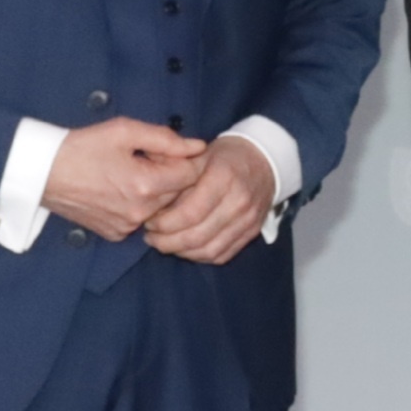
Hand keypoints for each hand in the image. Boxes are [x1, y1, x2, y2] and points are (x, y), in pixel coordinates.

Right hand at [42, 117, 204, 240]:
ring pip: (161, 208)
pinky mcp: (114, 234)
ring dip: (154, 191)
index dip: (183, 159)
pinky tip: (117, 190)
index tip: (164, 151)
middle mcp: (140, 212)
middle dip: (169, 174)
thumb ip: (166, 139)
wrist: (41, 172)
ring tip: (129, 173)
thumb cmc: (81, 146)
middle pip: (178, 193)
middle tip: (144, 159)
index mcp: (146, 185)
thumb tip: (199, 147)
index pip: (192, 175)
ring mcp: (127, 226)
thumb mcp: (124, 131)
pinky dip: (137, 205)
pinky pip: (140, 219)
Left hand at [139, 135, 276, 262]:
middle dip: (167, 242)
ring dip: (181, 252)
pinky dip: (199, 256)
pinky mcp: (252, 232)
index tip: (149, 222)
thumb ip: (172, 170)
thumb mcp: (197, 154)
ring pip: (208, 250)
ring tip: (164, 244)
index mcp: (223, 178)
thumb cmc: (224, 157)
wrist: (264, 161)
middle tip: (150, 237)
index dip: (164, 223)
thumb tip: (147, 189)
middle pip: (197, 236)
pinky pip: (221, 255)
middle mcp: (239, 202)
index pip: (190, 213)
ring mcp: (248, 220)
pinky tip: (185, 248)